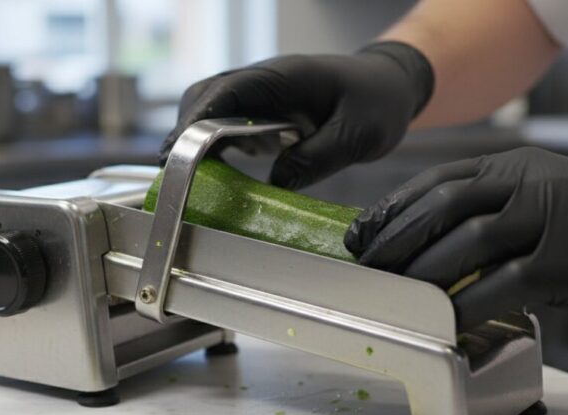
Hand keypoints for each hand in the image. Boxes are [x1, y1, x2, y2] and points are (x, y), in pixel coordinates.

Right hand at [160, 42, 433, 189]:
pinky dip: (215, 146)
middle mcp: (264, 82)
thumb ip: (316, 159)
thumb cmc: (378, 102)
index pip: (226, 93)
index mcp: (283, 78)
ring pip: (212, 111)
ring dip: (198, 140)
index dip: (195, 122)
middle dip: (186, 132)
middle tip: (177, 172)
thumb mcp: (356, 135)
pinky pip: (228, 124)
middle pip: (206, 98)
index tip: (176, 152)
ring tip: (191, 176)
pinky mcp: (265, 112)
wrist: (391, 88)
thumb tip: (275, 184)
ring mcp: (262, 96)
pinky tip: (216, 172)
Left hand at [345, 147, 567, 330]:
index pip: (439, 181)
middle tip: (369, 269)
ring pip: (466, 242)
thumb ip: (499, 212)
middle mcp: (529, 185)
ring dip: (424, 273)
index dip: (393, 209)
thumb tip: (435, 247)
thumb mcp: (551, 199)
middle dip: (396, 239)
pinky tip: (446, 323)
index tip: (361, 236)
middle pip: (443, 205)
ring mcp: (549, 221)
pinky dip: (468, 306)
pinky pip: (502, 286)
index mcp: (519, 168)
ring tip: (398, 298)